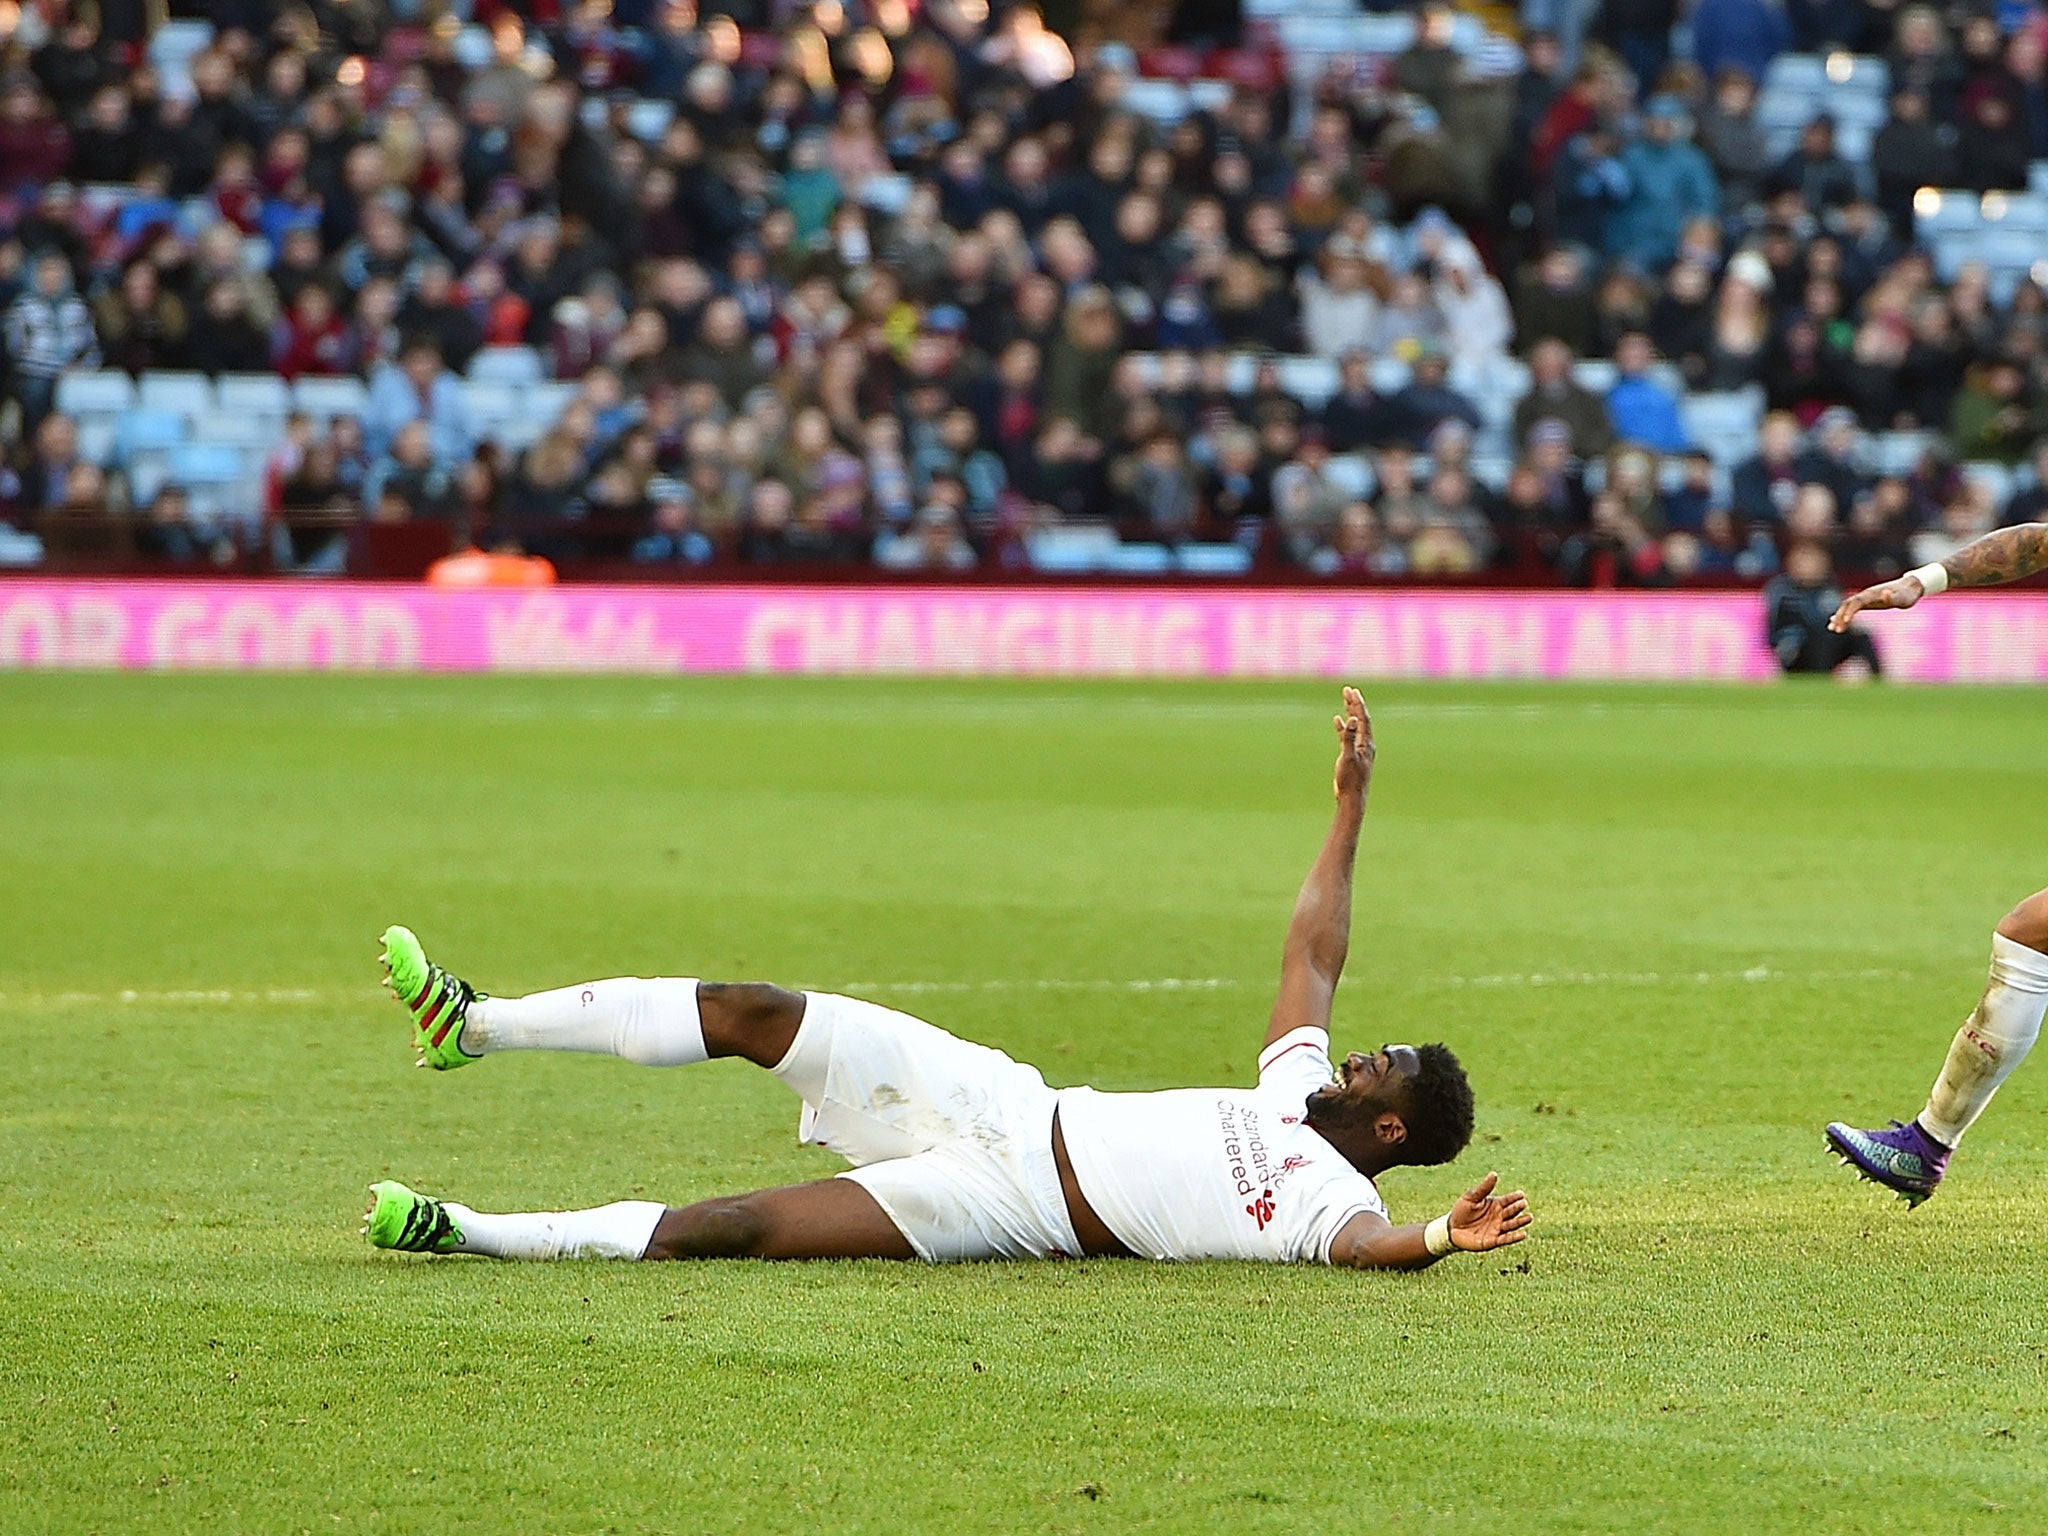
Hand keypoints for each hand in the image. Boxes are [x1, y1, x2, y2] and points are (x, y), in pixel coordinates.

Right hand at [1332, 686, 1373, 801]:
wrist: (1352, 798)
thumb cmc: (1350, 780)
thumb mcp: (1347, 757)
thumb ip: (1349, 737)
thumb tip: (1354, 719)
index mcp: (1367, 743)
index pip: (1364, 719)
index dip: (1358, 704)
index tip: (1352, 692)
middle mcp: (1366, 744)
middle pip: (1361, 719)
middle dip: (1354, 704)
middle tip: (1348, 690)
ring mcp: (1360, 749)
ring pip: (1356, 726)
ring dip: (1350, 712)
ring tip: (1345, 700)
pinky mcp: (1352, 755)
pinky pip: (1348, 736)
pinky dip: (1343, 727)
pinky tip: (1337, 720)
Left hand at [1448, 1171, 1530, 1252]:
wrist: (1452, 1229)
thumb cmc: (1462, 1211)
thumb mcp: (1471, 1198)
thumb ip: (1483, 1188)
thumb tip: (1494, 1174)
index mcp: (1495, 1205)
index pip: (1507, 1200)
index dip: (1514, 1197)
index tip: (1521, 1194)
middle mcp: (1499, 1216)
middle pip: (1511, 1211)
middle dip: (1517, 1208)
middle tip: (1523, 1203)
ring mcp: (1497, 1229)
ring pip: (1511, 1225)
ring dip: (1520, 1222)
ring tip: (1529, 1217)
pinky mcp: (1493, 1241)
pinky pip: (1506, 1239)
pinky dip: (1514, 1238)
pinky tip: (1523, 1234)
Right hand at [1828, 574, 1924, 631]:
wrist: (1909, 586)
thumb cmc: (1907, 595)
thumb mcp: (1902, 598)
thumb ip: (1893, 597)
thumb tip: (1885, 594)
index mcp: (1871, 594)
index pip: (1855, 603)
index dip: (1848, 612)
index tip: (1844, 623)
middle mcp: (1865, 594)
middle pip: (1847, 605)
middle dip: (1840, 617)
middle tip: (1836, 630)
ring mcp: (1864, 597)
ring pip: (1846, 606)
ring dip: (1838, 617)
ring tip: (1832, 629)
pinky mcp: (1866, 601)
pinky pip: (1850, 608)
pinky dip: (1842, 615)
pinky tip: (1835, 622)